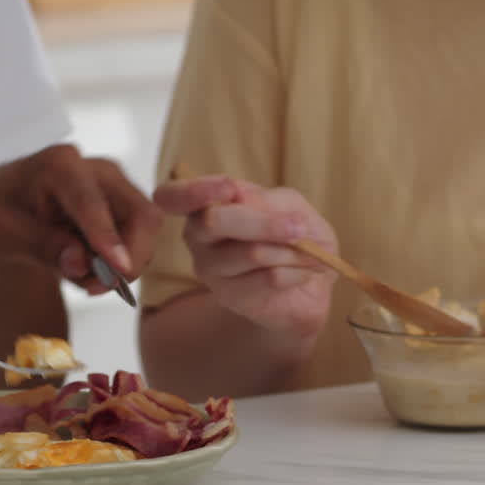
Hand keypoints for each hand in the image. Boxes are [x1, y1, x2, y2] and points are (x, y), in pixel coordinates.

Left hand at [0, 144, 162, 293]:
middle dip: (126, 260)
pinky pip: (139, 242)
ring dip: (119, 267)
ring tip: (77, 278)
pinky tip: (85, 267)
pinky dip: (118, 265)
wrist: (5, 206)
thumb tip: (80, 262)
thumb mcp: (1, 234)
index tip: (120, 269)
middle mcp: (98, 169)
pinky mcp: (126, 206)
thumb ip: (40, 247)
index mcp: (60, 164)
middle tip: (90, 288)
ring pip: (146, 233)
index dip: (109, 238)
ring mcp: (117, 187)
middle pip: (140, 216)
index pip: (93, 203)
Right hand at [152, 174, 337, 337]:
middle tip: (299, 227)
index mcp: (204, 204)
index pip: (172, 196)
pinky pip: (268, 278)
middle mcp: (197, 236)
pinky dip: (296, 272)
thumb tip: (244, 201)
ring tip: (311, 254)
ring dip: (291, 251)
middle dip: (264, 222)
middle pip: (214, 221)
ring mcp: (210, 269)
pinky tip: (304, 273)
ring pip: (250, 252)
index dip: (194, 190)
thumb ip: (268, 200)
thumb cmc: (294, 236)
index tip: (229, 188)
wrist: (309, 285)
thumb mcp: (290, 205)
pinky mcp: (230, 297)